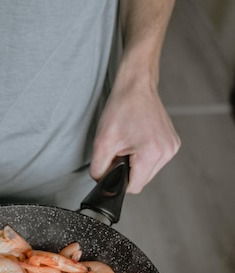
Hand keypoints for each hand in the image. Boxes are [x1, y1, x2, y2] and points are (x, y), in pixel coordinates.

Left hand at [90, 77, 179, 193]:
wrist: (136, 85)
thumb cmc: (121, 108)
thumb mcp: (102, 142)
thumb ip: (99, 170)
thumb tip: (103, 184)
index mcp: (152, 154)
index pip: (134, 187)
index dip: (119, 181)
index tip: (113, 165)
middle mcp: (167, 152)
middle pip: (141, 180)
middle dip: (127, 170)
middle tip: (120, 150)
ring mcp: (172, 147)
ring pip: (148, 172)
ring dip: (135, 164)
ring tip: (129, 143)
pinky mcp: (172, 143)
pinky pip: (154, 161)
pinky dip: (143, 156)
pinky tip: (137, 141)